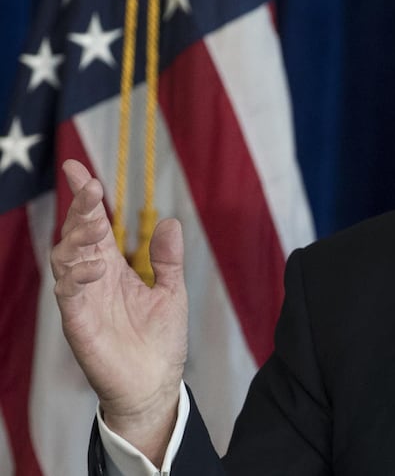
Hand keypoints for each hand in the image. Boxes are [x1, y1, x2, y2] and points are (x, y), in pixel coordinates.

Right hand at [50, 159, 187, 463]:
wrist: (154, 384)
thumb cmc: (160, 339)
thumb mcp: (171, 291)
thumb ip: (168, 259)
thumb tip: (171, 221)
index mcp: (113, 268)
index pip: (95, 226)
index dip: (85, 199)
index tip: (78, 168)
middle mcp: (93, 279)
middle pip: (77, 236)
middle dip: (80, 209)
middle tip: (88, 186)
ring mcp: (83, 300)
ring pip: (65, 260)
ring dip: (75, 237)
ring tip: (92, 221)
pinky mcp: (78, 324)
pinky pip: (68, 295)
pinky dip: (75, 277)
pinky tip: (93, 266)